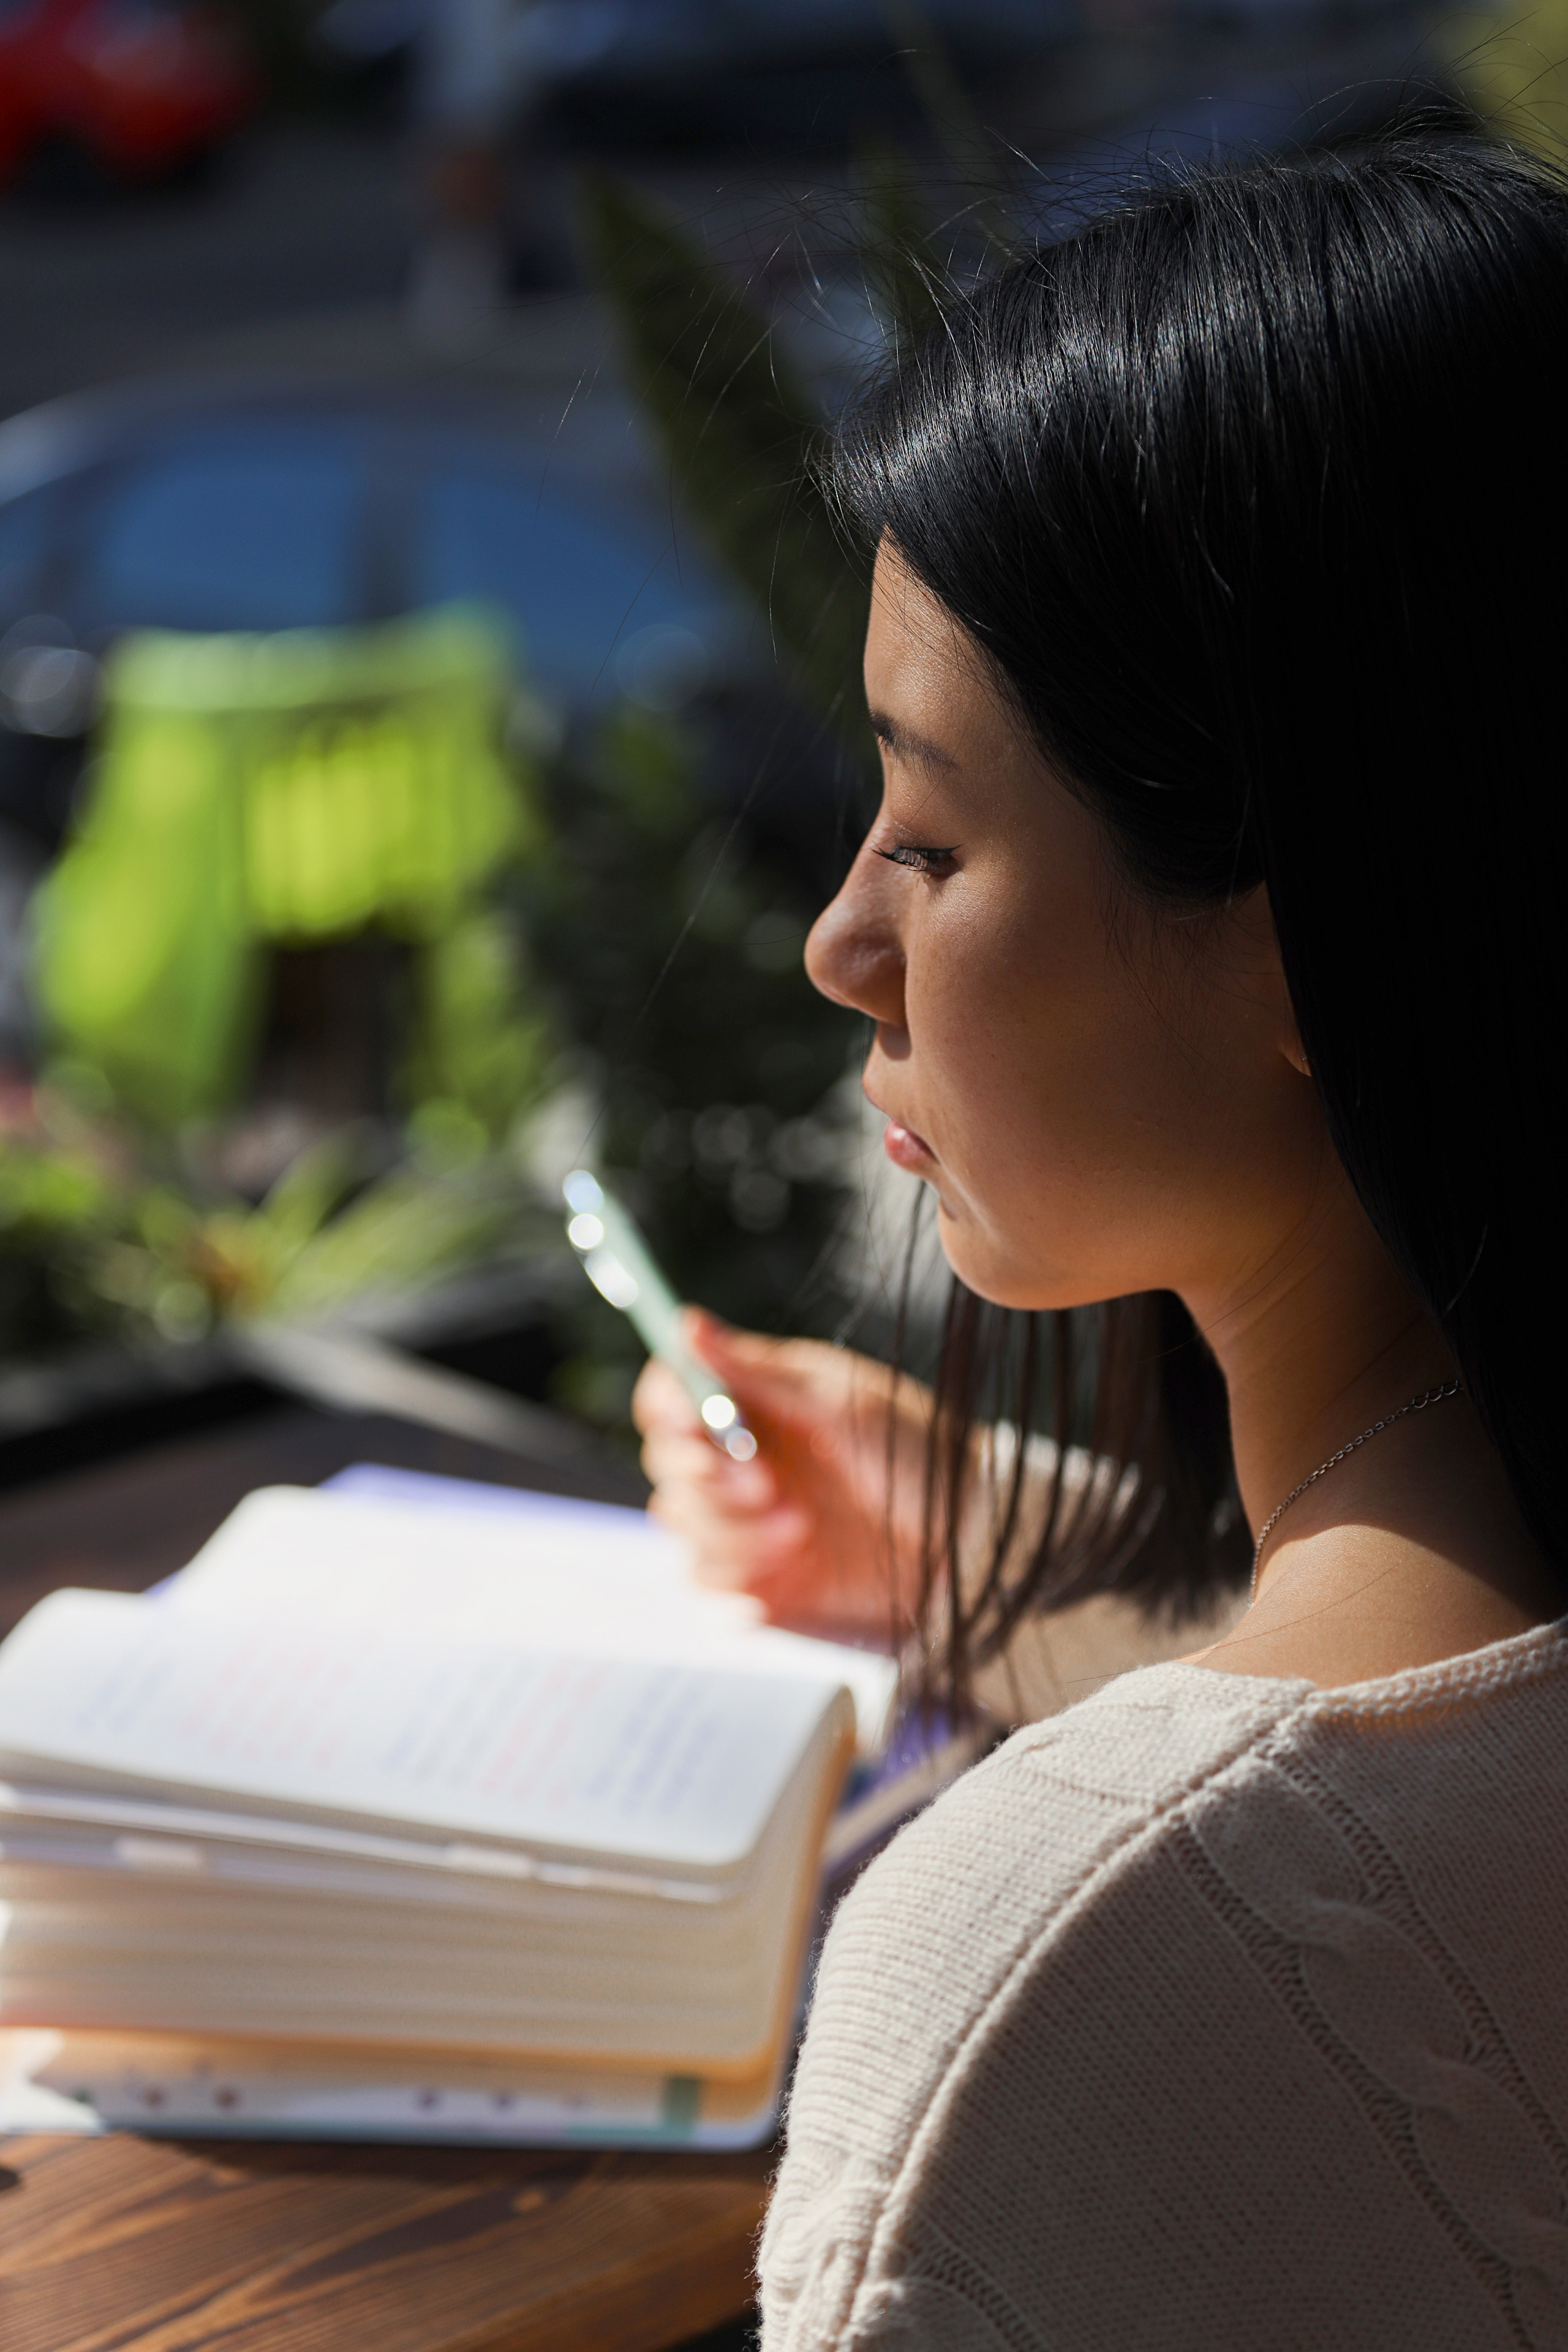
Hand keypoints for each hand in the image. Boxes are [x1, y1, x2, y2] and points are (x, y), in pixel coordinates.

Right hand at [632, 1312, 932, 1637]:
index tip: (694, 1423)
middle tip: (767, 1485)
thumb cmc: (919, 1452)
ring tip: (800, 1528)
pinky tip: (770, 1587)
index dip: (668, 1407)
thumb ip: (757, 1370)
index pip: (672, 1396)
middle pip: (668, 1461)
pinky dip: (729, 1583)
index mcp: (757, 1403)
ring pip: (682, 1523)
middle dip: (710, 1476)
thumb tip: (685, 1322)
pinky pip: (705, 1581)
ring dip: (733, 1530)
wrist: (967, 1539)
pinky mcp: (760, 1575)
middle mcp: (742, 1457)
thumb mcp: (842, 1402)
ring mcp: (747, 1519)